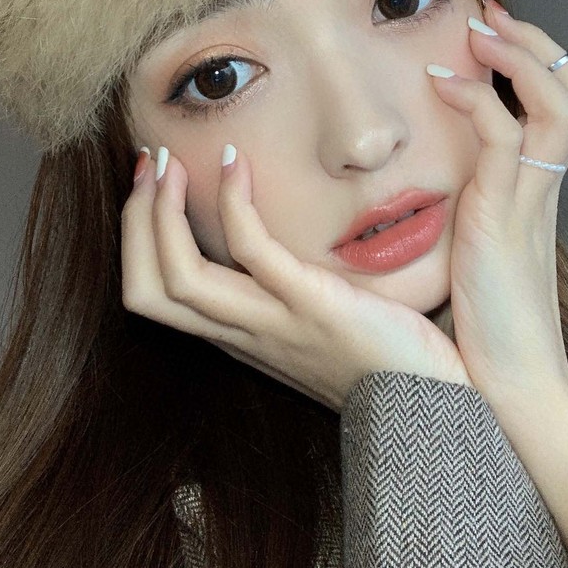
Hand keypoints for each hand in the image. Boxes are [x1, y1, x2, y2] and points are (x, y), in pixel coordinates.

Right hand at [121, 147, 471, 411]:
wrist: (434, 405)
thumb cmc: (383, 358)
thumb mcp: (314, 326)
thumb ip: (281, 293)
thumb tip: (265, 245)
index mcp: (239, 337)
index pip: (153, 297)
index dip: (136, 238)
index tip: (150, 187)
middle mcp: (243, 335)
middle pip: (146, 290)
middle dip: (133, 222)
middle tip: (146, 167)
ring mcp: (273, 323)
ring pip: (179, 277)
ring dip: (161, 211)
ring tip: (170, 163)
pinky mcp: (312, 305)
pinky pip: (251, 250)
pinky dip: (233, 201)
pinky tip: (236, 162)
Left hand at [428, 3, 567, 402]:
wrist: (509, 384)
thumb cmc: (488, 326)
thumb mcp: (478, 253)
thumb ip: (470, 212)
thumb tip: (441, 184)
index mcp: (537, 194)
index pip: (559, 107)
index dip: (534, 62)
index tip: (488, 33)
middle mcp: (544, 189)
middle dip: (537, 43)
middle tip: (490, 14)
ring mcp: (531, 201)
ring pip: (560, 104)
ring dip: (521, 56)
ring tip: (479, 30)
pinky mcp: (505, 218)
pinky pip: (508, 139)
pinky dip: (479, 100)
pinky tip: (440, 84)